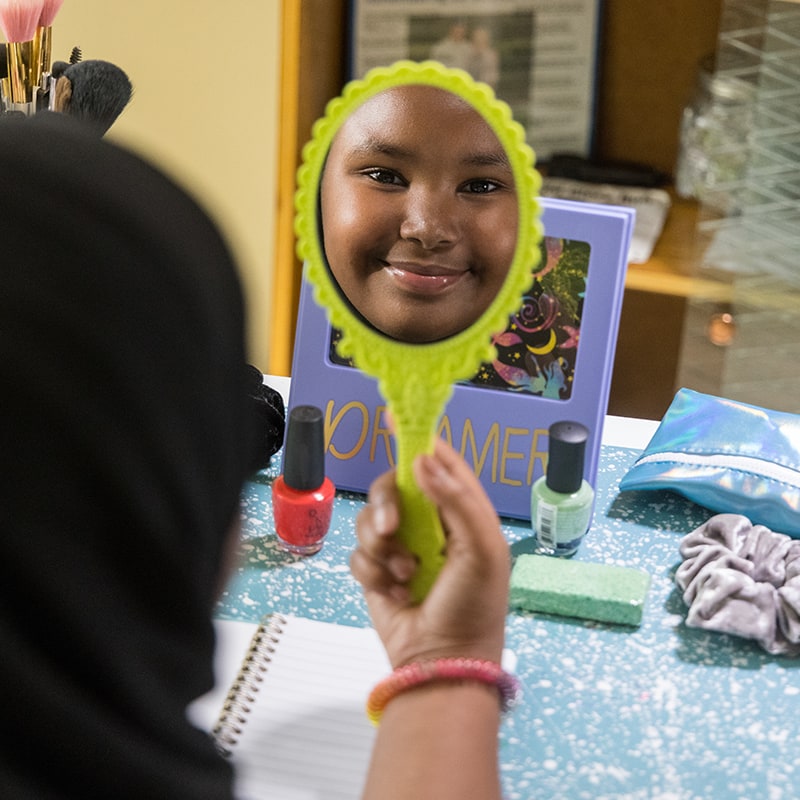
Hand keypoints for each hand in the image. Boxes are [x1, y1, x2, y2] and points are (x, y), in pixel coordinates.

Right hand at [350, 438, 509, 666]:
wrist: (442, 662)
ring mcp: (401, 546)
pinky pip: (359, 553)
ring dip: (382, 548)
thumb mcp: (481, 549)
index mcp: (461, 512)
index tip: (392, 417)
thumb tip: (423, 458)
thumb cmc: (473, 605)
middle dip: (387, 504)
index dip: (419, 439)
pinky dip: (373, 573)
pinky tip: (395, 593)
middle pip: (394, 486)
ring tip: (404, 576)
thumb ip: (456, 499)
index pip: (440, 463)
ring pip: (370, 518)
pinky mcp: (377, 570)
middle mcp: (430, 523)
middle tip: (390, 527)